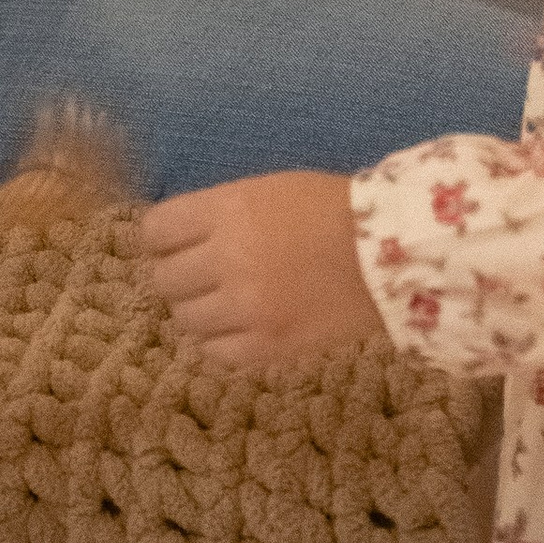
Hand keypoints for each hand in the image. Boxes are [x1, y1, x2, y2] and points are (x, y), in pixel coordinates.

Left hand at [140, 168, 387, 368]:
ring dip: (198, 309)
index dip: (158, 238)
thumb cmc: (329, 209)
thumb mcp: (268, 190)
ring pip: (185, 319)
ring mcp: (246, 309)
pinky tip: (239, 326)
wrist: (389, 255)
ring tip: (223, 301)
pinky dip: (220, 340)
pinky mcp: (266, 348)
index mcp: (228, 211)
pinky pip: (215, 352)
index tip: (170, 242)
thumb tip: (172, 237)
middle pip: (164, 279)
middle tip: (198, 273)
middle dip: (176, 274)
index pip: (154, 231)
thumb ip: (217, 213)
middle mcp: (228, 259)